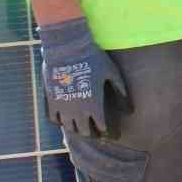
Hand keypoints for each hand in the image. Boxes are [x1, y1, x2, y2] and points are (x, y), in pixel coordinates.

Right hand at [38, 15, 130, 136]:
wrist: (67, 48)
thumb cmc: (93, 58)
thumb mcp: (112, 73)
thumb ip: (120, 91)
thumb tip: (130, 110)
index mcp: (94, 105)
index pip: (101, 128)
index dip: (107, 131)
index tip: (110, 132)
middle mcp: (78, 110)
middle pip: (85, 132)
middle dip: (92, 133)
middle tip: (96, 131)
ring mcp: (62, 107)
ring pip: (69, 128)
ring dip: (77, 128)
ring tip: (82, 126)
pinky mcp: (50, 100)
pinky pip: (53, 119)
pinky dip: (60, 121)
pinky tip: (65, 118)